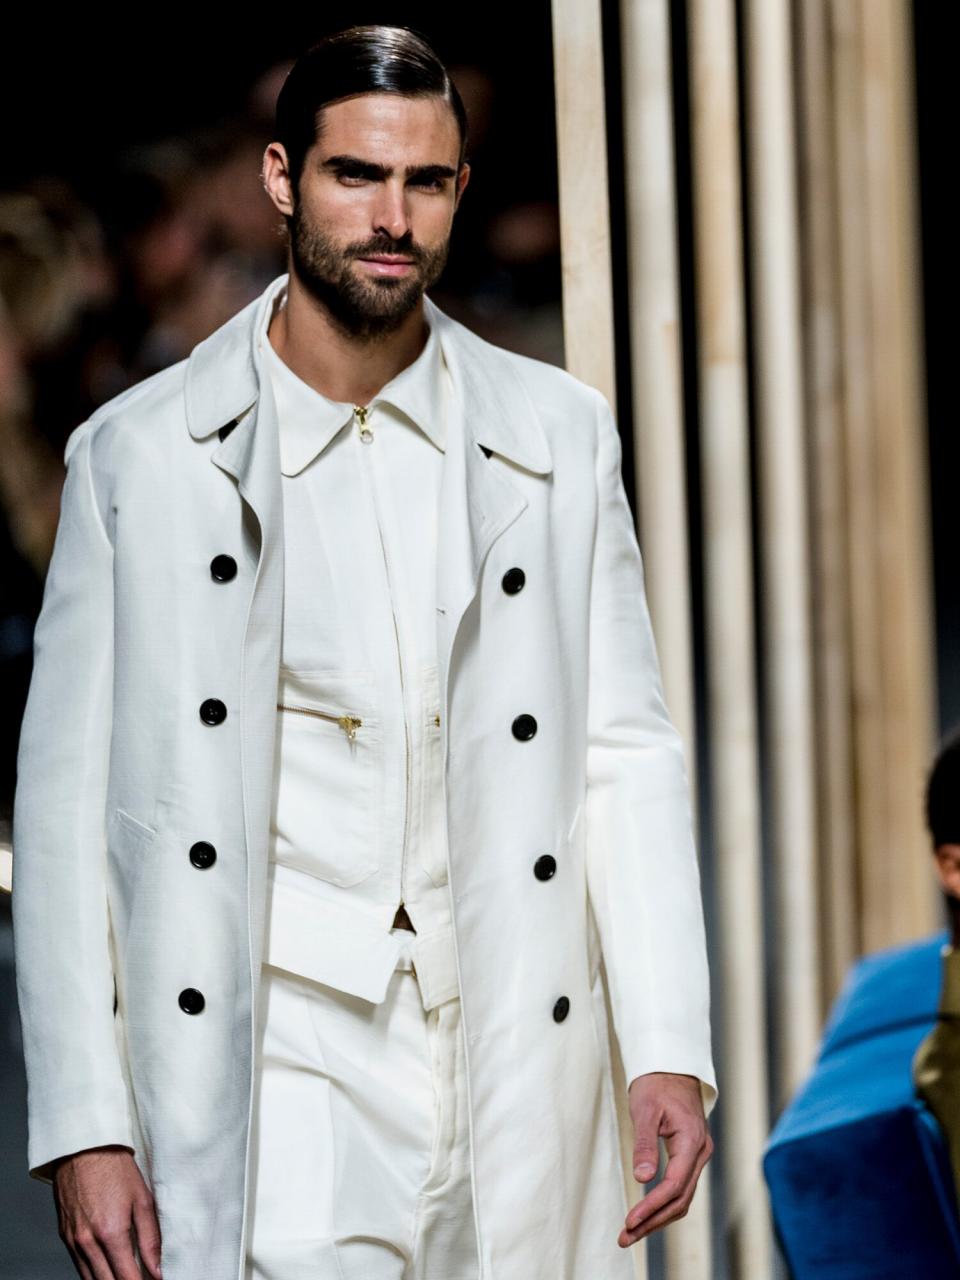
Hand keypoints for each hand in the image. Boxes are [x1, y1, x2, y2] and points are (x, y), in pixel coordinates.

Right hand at [52, 1145, 161, 1278]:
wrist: (84, 1148)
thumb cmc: (116, 1169)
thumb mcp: (143, 1199)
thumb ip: (150, 1239)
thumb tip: (158, 1270)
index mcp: (111, 1233)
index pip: (127, 1278)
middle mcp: (88, 1243)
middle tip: (142, 1279)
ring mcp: (73, 1241)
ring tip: (127, 1276)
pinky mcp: (64, 1237)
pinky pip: (79, 1267)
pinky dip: (94, 1274)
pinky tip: (107, 1271)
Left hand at [618, 1072, 712, 1248]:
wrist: (671, 1067)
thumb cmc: (656, 1084)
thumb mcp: (645, 1110)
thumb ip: (645, 1144)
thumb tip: (642, 1178)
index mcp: (692, 1140)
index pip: (674, 1184)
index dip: (652, 1206)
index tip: (630, 1221)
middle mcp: (700, 1152)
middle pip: (680, 1199)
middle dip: (653, 1221)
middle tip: (626, 1237)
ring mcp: (699, 1155)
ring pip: (683, 1198)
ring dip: (658, 1218)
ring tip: (632, 1233)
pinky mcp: (692, 1157)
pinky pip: (681, 1188)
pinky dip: (664, 1205)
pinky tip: (646, 1215)